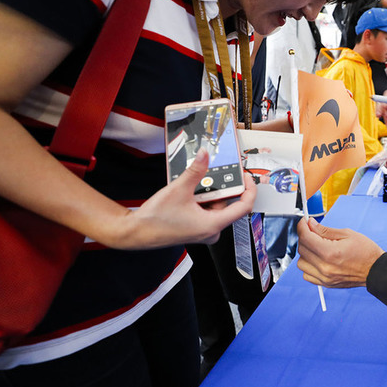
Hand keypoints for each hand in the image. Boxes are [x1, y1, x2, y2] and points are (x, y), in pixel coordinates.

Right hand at [113, 149, 256, 248]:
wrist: (137, 232)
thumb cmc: (156, 220)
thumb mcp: (179, 189)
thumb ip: (195, 170)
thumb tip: (205, 155)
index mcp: (213, 225)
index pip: (243, 207)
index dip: (249, 190)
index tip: (247, 177)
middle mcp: (211, 231)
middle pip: (227, 204)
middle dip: (221, 187)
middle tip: (213, 173)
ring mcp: (204, 230)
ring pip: (215, 206)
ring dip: (208, 192)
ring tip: (195, 183)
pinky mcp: (196, 228)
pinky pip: (206, 210)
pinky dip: (201, 199)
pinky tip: (190, 192)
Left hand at [297, 218, 383, 287]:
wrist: (375, 270)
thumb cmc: (366, 251)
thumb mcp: (347, 234)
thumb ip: (325, 230)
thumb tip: (311, 224)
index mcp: (330, 252)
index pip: (305, 237)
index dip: (302, 226)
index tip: (304, 222)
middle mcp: (324, 267)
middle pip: (302, 249)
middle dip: (305, 236)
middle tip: (313, 231)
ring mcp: (324, 277)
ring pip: (301, 263)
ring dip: (306, 252)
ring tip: (317, 246)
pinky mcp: (325, 283)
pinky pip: (306, 274)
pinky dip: (309, 266)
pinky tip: (318, 259)